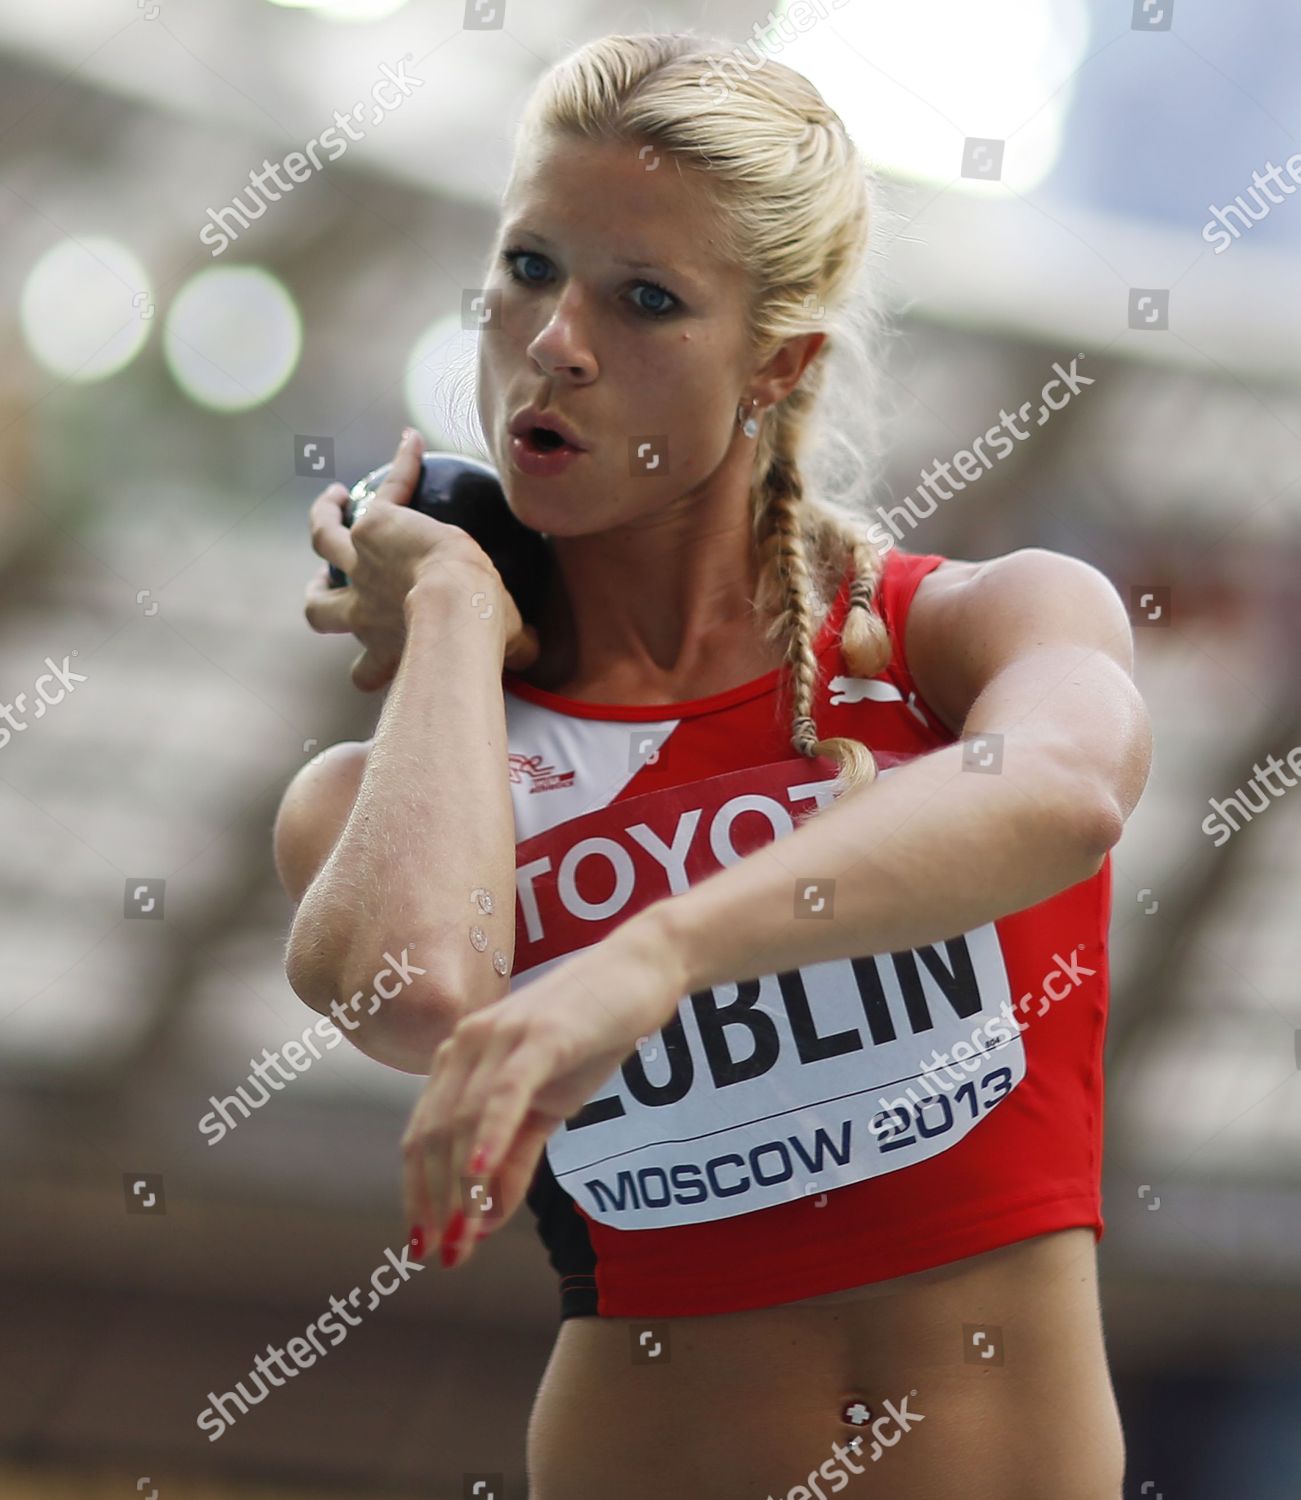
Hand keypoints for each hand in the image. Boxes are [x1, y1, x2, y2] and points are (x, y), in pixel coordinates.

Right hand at [304, 427, 538, 690]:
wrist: (454, 604)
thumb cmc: (474, 637)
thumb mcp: (495, 649)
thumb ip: (513, 651)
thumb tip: (535, 652)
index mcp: (386, 649)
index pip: (366, 671)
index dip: (367, 668)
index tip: (374, 661)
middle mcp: (362, 611)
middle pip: (320, 610)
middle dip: (319, 598)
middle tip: (324, 585)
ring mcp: (361, 565)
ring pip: (323, 539)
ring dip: (324, 518)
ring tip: (334, 500)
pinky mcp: (375, 527)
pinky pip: (388, 487)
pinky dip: (401, 464)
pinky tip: (413, 441)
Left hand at [400, 907, 685, 1267]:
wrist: (641, 971)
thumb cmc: (592, 1035)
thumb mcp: (549, 1106)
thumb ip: (514, 1158)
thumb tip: (485, 1219)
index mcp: (459, 1060)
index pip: (423, 1138)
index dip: (419, 1196)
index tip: (425, 1249)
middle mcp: (466, 1045)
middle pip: (434, 1136)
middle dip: (436, 1203)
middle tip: (447, 1258)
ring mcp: (499, 1037)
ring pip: (463, 1122)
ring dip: (460, 1187)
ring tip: (463, 1238)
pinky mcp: (538, 1036)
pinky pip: (504, 1093)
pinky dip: (489, 1138)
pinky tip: (482, 1179)